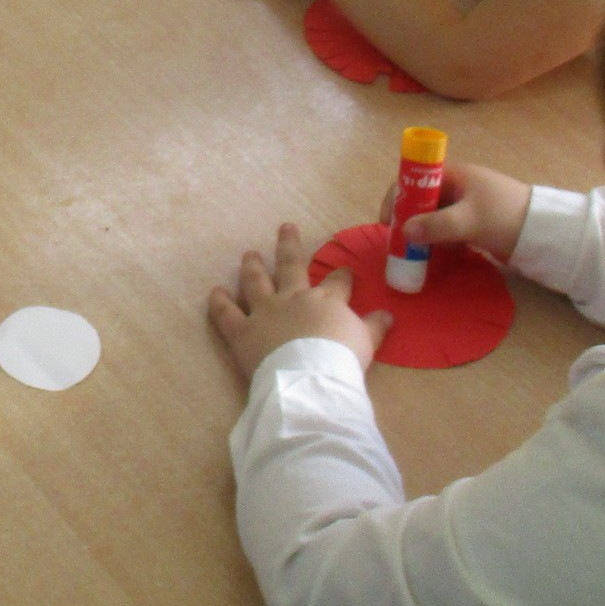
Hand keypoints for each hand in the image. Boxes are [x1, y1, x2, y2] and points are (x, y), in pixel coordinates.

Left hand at [208, 223, 388, 385]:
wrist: (311, 378)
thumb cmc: (342, 361)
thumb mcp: (366, 342)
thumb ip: (374, 327)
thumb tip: (388, 315)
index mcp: (326, 300)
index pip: (337, 281)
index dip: (342, 275)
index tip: (344, 271)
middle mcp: (293, 298)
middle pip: (291, 265)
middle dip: (289, 245)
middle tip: (286, 227)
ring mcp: (265, 311)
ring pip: (255, 281)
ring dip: (252, 266)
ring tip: (250, 254)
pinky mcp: (242, 331)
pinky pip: (226, 313)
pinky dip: (219, 302)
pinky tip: (215, 291)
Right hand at [386, 162, 532, 259]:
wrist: (544, 231)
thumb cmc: (505, 216)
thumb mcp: (469, 220)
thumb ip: (436, 226)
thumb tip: (404, 231)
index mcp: (453, 175)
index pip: (413, 179)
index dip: (397, 198)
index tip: (389, 222)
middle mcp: (455, 186)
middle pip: (420, 199)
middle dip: (407, 219)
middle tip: (398, 243)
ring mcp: (464, 204)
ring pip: (431, 216)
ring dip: (421, 233)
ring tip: (412, 253)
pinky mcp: (472, 222)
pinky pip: (445, 228)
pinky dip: (436, 240)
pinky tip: (433, 255)